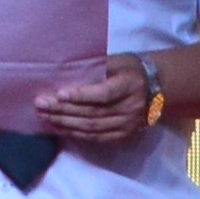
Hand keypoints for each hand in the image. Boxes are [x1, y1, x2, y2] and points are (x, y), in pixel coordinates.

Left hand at [32, 53, 162, 151]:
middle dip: (64, 110)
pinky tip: (60, 128)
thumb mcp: (119, 60)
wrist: (158, 86)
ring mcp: (128, 124)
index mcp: (130, 85)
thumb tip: (67, 71)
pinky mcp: (124, 135)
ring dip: (65, 123)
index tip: (59, 93)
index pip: (104, 94)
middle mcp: (130, 108)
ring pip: (92, 128)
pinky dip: (76, 134)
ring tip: (45, 117)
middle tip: (41, 105)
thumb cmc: (132, 69)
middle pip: (93, 113)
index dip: (81, 96)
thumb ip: (98, 67)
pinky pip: (97, 138)